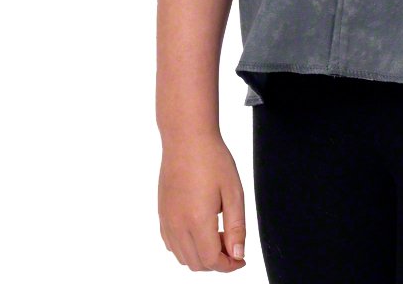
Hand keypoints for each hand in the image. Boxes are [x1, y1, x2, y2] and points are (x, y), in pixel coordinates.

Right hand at [159, 131, 247, 270]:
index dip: (229, 265)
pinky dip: (186, 247)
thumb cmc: (212, 159)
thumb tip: (238, 255)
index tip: (241, 258)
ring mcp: (166, 220)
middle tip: (231, 241)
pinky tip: (199, 228)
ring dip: (201, 255)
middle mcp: (177, 225)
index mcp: (197, 220)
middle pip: (197, 263)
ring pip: (183, 257)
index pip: (212, 261)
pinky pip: (171, 244)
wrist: (187, 137)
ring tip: (217, 232)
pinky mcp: (161, 213)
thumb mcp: (233, 192)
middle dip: (217, 261)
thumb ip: (236, 227)